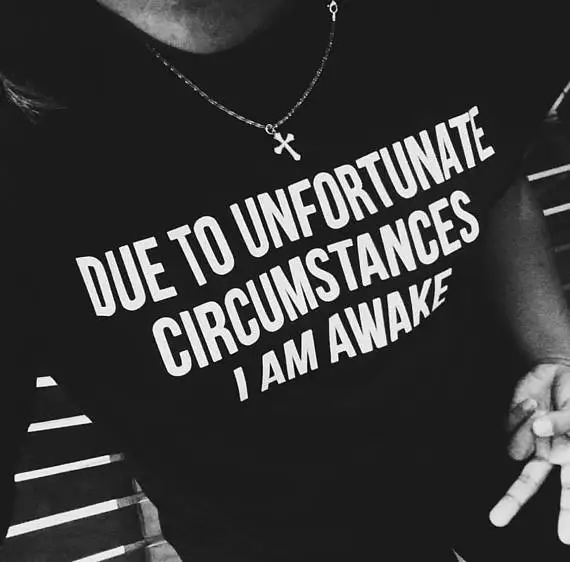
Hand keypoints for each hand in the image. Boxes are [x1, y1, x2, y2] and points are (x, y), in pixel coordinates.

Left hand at [489, 362, 569, 544]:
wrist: (558, 371)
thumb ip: (566, 427)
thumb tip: (545, 438)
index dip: (569, 513)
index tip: (565, 538)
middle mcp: (549, 453)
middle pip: (528, 481)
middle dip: (512, 499)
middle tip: (496, 520)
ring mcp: (529, 439)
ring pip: (514, 450)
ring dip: (525, 426)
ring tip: (539, 407)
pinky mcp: (514, 424)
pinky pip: (509, 427)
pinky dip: (519, 415)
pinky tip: (531, 403)